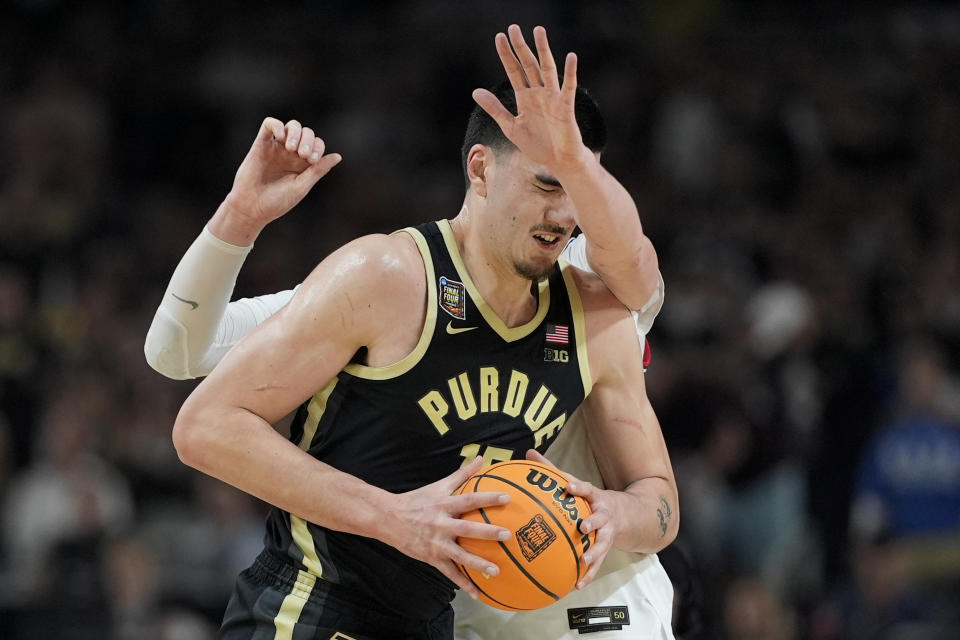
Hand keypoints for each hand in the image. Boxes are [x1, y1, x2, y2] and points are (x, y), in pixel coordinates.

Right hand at [218, 118, 341, 241]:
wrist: (251, 207)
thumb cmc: (277, 201)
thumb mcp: (301, 186)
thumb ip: (318, 170)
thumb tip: (338, 156)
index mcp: (303, 164)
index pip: (317, 145)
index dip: (318, 148)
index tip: (311, 161)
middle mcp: (291, 154)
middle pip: (306, 133)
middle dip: (308, 140)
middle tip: (302, 155)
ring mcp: (276, 148)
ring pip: (291, 126)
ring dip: (295, 132)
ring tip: (291, 148)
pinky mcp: (260, 144)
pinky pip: (269, 124)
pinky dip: (277, 125)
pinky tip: (280, 138)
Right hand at [387, 457, 511, 598]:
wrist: (388, 518)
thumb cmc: (418, 500)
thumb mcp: (438, 485)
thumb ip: (462, 474)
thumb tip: (481, 459)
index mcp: (444, 505)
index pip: (469, 499)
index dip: (487, 498)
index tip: (507, 498)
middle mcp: (440, 524)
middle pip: (466, 529)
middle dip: (487, 533)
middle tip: (507, 535)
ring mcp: (435, 543)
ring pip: (459, 556)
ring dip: (478, 564)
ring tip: (497, 571)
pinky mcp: (431, 558)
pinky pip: (449, 573)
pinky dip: (464, 584)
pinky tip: (479, 593)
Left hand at [472, 25, 587, 172]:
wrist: (558, 162)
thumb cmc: (537, 145)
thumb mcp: (510, 127)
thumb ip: (495, 109)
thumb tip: (475, 91)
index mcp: (525, 97)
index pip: (514, 71)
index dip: (506, 55)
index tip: (499, 37)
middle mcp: (539, 93)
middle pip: (528, 65)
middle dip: (521, 47)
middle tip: (513, 28)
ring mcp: (553, 98)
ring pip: (547, 69)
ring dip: (543, 50)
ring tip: (538, 31)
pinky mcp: (566, 107)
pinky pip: (568, 87)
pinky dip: (570, 72)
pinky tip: (571, 57)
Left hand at [525, 449, 615, 589]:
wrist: (624, 513)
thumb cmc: (589, 497)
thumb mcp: (575, 482)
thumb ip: (552, 469)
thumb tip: (528, 452)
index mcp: (594, 496)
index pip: (587, 489)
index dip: (579, 488)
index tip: (569, 487)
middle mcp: (603, 514)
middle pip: (601, 518)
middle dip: (593, 522)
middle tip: (583, 527)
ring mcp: (607, 532)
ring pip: (603, 543)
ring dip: (595, 553)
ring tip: (584, 562)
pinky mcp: (607, 548)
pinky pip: (599, 563)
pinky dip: (589, 574)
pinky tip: (578, 585)